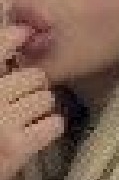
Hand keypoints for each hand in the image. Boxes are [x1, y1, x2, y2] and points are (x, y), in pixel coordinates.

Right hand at [0, 24, 64, 179]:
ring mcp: (0, 122)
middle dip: (34, 89)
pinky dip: (51, 129)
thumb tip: (20, 41)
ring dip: (42, 110)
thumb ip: (2, 81)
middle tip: (24, 105)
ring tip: (26, 123)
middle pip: (33, 77)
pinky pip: (53, 124)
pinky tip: (38, 135)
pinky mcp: (16, 147)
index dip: (13, 36)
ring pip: (46, 99)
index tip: (25, 32)